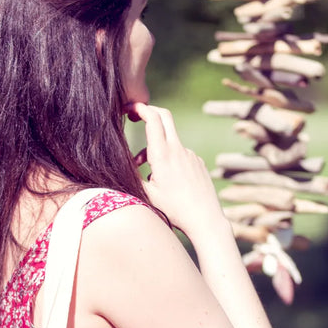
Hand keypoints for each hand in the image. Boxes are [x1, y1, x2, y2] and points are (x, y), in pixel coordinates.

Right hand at [129, 102, 226, 239]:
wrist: (205, 219)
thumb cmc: (175, 210)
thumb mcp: (148, 195)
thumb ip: (133, 176)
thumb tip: (122, 166)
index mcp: (163, 155)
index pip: (153, 118)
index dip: (140, 108)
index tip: (129, 108)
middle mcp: (178, 150)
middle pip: (164, 116)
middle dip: (149, 112)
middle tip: (136, 116)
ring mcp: (190, 155)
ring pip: (170, 140)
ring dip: (156, 147)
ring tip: (148, 172)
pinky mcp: (198, 162)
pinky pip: (180, 154)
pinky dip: (169, 159)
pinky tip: (169, 181)